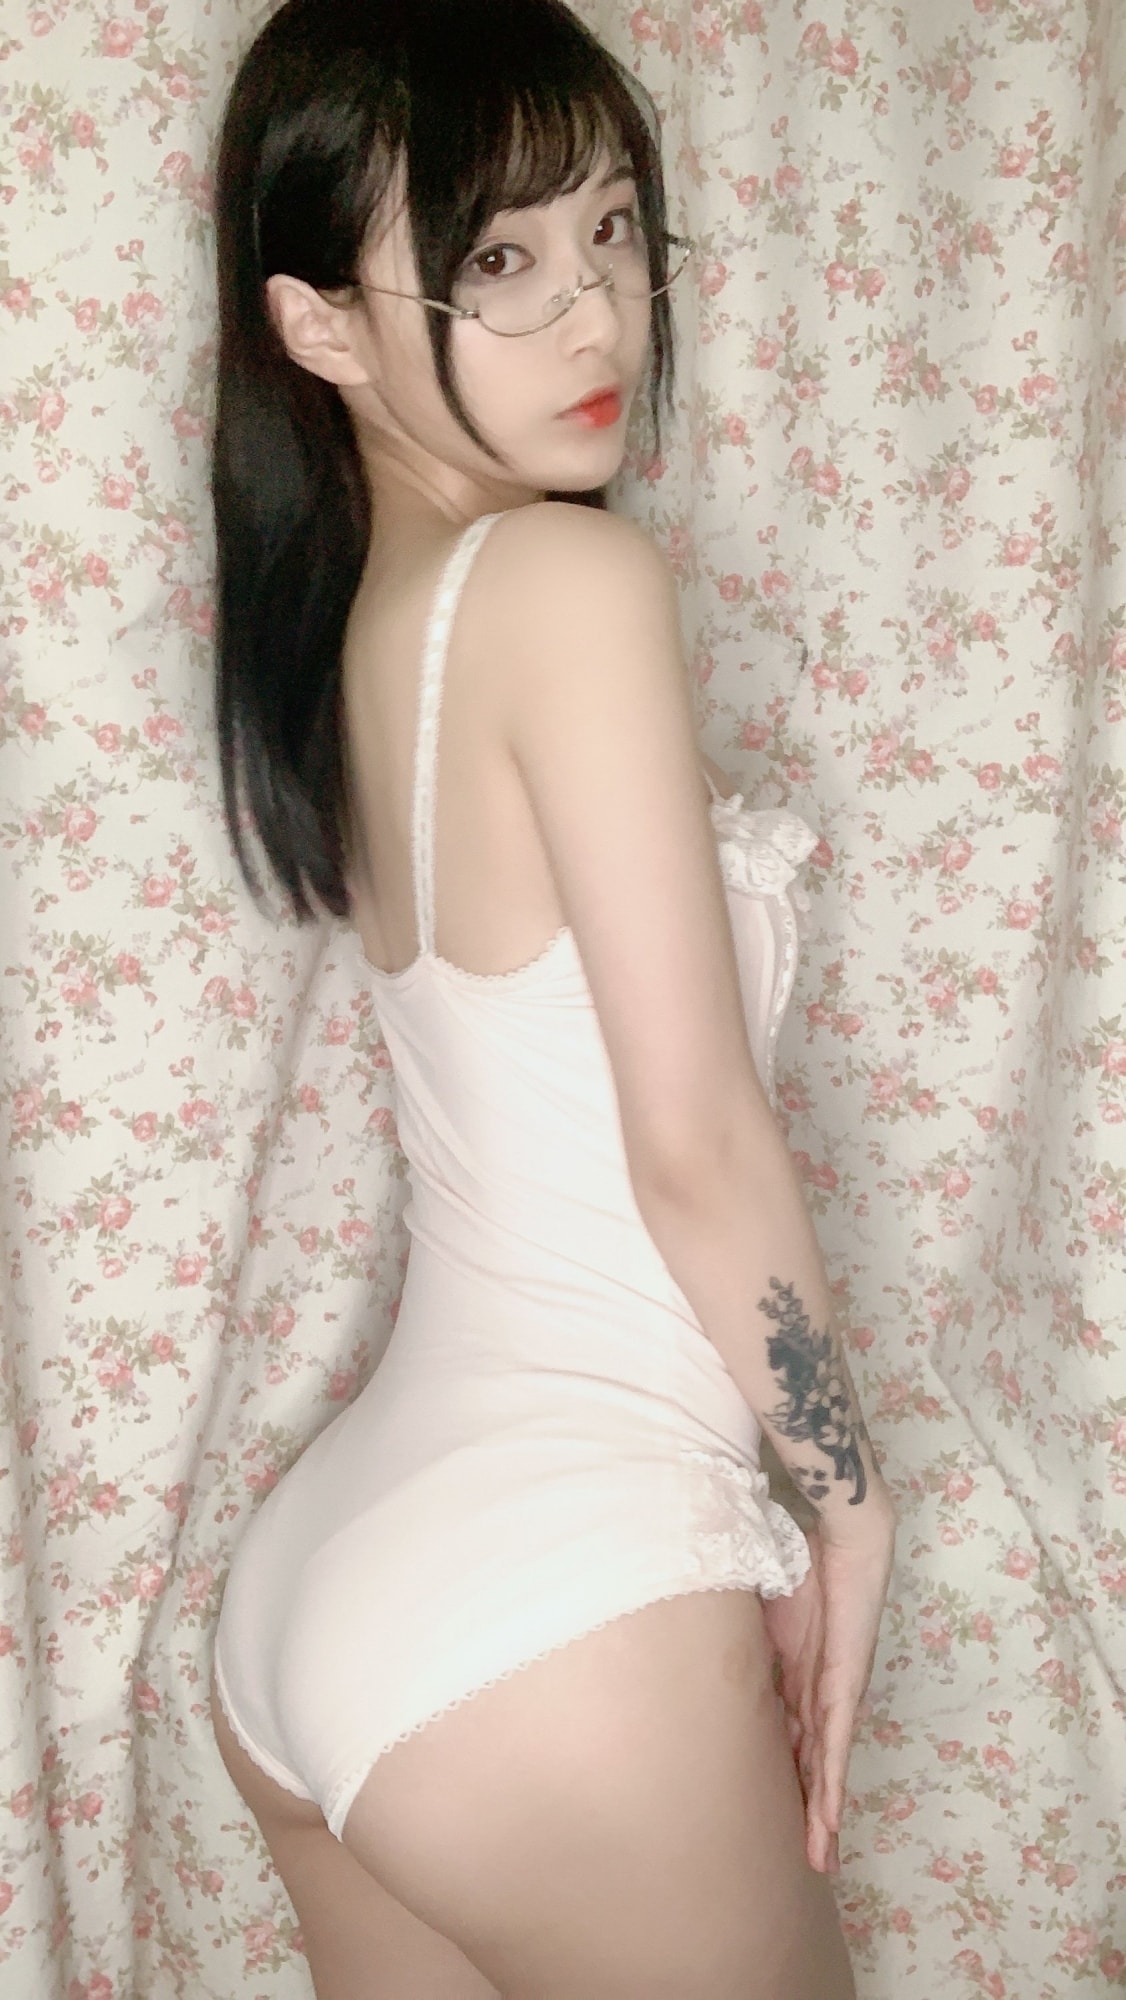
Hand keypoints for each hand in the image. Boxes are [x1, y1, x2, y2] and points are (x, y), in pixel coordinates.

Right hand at [762, 1509, 894, 1873]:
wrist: (845, 1538)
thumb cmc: (801, 1561)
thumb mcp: (756, 1610)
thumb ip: (739, 1639)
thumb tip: (698, 1652)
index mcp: (798, 1675)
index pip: (790, 1738)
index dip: (785, 1777)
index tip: (777, 1813)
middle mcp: (820, 1692)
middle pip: (812, 1763)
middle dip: (809, 1812)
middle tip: (808, 1859)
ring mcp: (835, 1691)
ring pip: (827, 1765)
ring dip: (823, 1812)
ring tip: (819, 1856)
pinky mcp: (846, 1684)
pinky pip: (836, 1742)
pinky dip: (831, 1781)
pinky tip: (828, 1815)